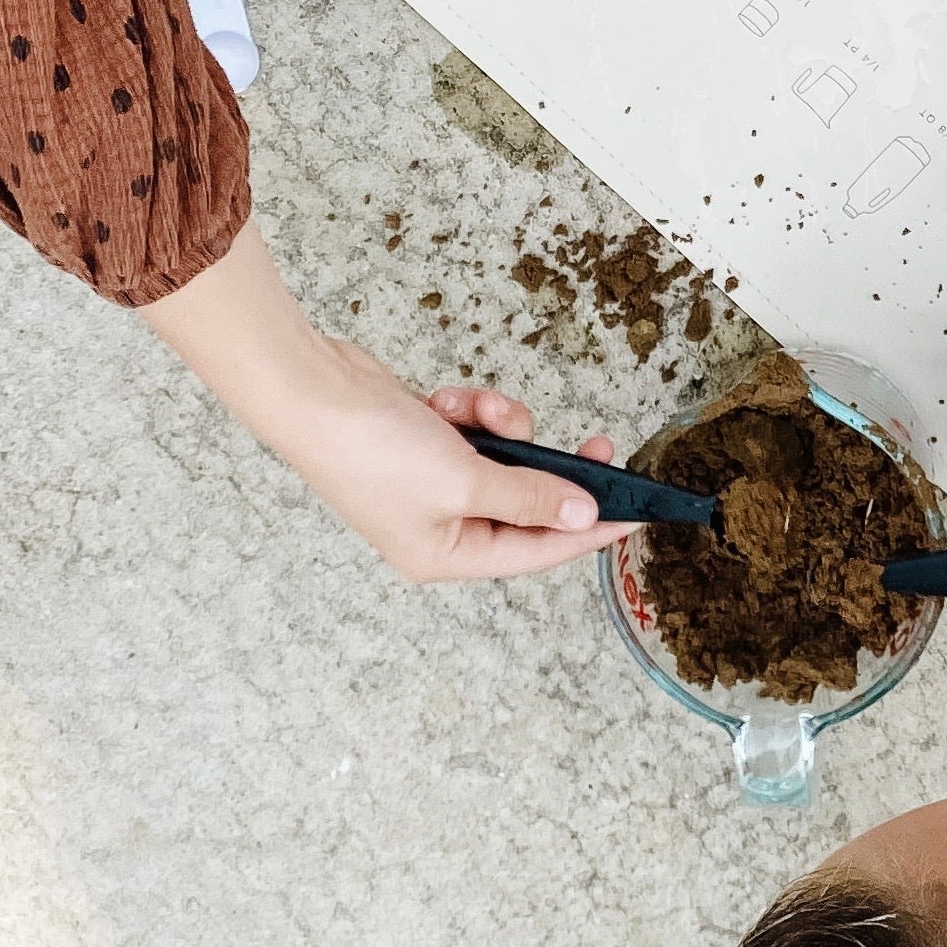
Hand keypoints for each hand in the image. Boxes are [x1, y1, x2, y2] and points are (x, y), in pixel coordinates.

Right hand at [272, 361, 635, 583]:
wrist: (311, 389)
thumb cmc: (370, 449)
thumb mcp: (464, 480)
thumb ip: (529, 496)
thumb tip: (581, 514)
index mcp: (444, 556)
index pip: (537, 552)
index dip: (589, 531)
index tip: (635, 513)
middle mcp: (440, 527)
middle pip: (526, 503)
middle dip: (552, 469)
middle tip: (600, 446)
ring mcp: (433, 484)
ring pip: (505, 458)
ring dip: (504, 427)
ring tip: (481, 409)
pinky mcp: (427, 443)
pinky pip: (477, 430)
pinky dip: (473, 411)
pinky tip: (445, 400)